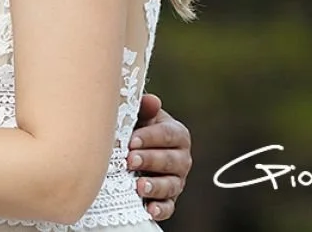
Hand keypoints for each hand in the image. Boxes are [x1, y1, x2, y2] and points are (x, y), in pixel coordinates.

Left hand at [127, 93, 191, 220]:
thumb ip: (145, 109)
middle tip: (130, 160)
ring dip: (155, 186)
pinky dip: (160, 209)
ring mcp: (176, 181)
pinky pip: (168, 207)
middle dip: (150, 160)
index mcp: (177, 135)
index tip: (132, 140)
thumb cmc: (138, 130)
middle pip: (170, 160)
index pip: (169, 135)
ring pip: (170, 185)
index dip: (151, 137)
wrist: (134, 151)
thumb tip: (151, 101)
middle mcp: (181, 159)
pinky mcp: (168, 200)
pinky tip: (149, 208)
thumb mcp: (142, 117)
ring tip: (139, 186)